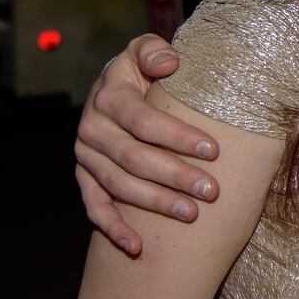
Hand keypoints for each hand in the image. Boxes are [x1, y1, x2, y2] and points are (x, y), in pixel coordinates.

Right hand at [73, 35, 219, 256]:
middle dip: (174, 176)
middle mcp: (92, 128)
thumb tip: (168, 63)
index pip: (143, 121)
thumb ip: (155, 51)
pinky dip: (113, 229)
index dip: (177, 137)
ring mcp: (86, 156)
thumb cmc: (144, 71)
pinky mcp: (85, 177)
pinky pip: (95, 207)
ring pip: (119, 186)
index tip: (213, 150)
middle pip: (133, 158)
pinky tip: (137, 247)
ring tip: (191, 215)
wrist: (115, 89)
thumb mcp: (147, 51)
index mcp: (109, 96)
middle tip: (210, 191)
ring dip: (155, 203)